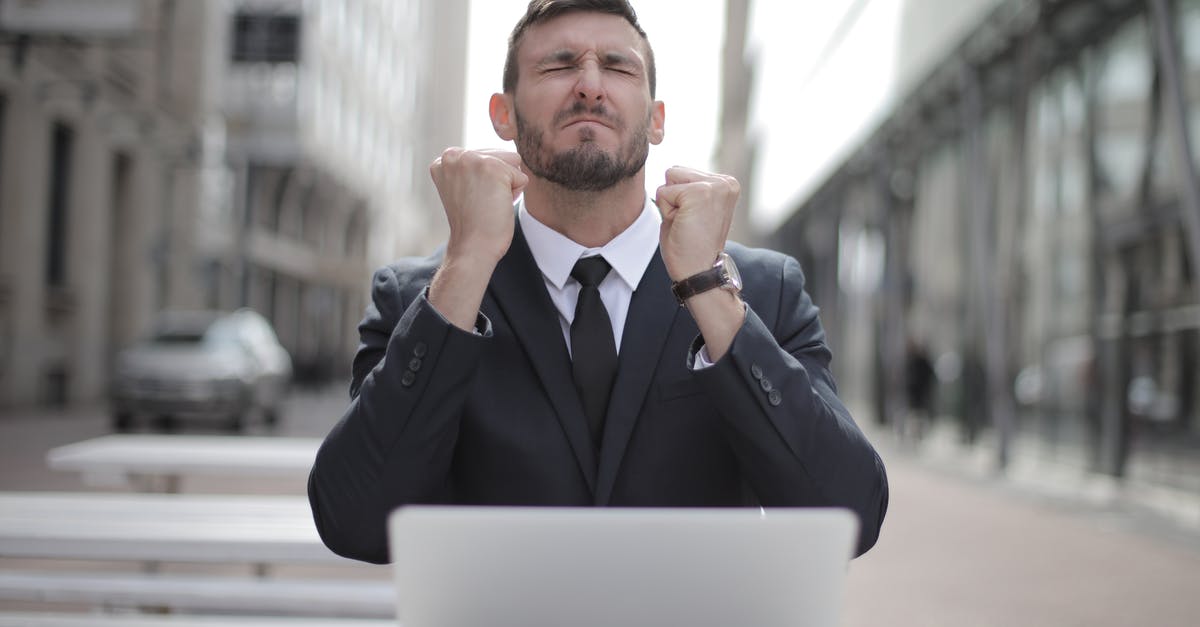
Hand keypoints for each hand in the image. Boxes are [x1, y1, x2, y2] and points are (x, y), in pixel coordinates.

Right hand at [430, 148, 528, 265]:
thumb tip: (510, 155)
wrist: (472, 247)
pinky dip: (515, 194)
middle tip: (480, 202)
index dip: (486, 180)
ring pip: (513, 162)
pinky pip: (522, 177)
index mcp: (445, 159)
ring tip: (488, 203)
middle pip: (500, 155)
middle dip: (498, 180)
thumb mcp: (464, 186)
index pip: (485, 155)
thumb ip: (473, 167)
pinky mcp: (493, 168)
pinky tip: (496, 206)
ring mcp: (472, 159)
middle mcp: (454, 155)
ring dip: (508, 185)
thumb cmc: (473, 223)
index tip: (471, 198)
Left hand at [654, 166, 739, 280]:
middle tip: (689, 223)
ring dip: (670, 204)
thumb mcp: (693, 209)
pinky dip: (666, 211)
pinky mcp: (699, 193)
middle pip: (675, 172)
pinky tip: (684, 226)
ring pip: (669, 179)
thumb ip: (686, 188)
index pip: (683, 173)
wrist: (699, 272)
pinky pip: (663, 193)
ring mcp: (714, 186)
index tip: (695, 221)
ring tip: (687, 224)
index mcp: (726, 184)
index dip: (679, 199)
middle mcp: (726, 181)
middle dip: (674, 198)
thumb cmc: (692, 245)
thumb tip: (670, 170)